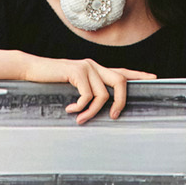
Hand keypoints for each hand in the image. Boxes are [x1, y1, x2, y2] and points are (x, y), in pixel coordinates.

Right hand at [18, 56, 156, 122]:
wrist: (31, 69)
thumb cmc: (51, 80)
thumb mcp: (73, 86)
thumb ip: (87, 91)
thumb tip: (99, 107)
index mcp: (96, 69)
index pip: (122, 71)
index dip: (138, 75)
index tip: (153, 78)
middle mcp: (95, 65)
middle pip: (121, 81)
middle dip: (121, 101)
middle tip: (113, 117)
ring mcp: (87, 67)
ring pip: (103, 94)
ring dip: (92, 112)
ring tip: (80, 119)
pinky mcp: (77, 71)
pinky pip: (87, 96)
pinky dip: (80, 107)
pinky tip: (69, 110)